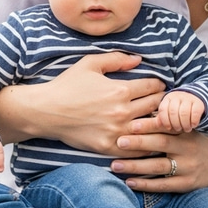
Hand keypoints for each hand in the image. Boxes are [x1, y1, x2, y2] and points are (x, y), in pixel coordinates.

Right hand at [0, 51, 165, 156]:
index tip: (159, 86)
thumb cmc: (67, 85)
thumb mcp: (90, 64)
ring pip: (150, 128)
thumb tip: (139, 59)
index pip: (153, 87)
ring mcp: (116, 131)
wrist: (45, 112)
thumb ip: (117, 59)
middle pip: (155, 107)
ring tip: (158, 119)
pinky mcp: (108, 147)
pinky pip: (136, 148)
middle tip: (162, 102)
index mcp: (120, 90)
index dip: (159, 85)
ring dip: (157, 122)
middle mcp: (121, 112)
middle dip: (161, 102)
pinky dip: (145, 143)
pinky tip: (146, 138)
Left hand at [111, 123, 207, 199]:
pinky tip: (129, 182)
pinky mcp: (186, 184)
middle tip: (118, 141)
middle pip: (161, 144)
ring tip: (115, 165)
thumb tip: (138, 111)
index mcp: (185, 132)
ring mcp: (187, 168)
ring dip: (135, 166)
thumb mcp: (187, 130)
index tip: (131, 123)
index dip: (149, 124)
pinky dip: (145, 184)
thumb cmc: (195, 143)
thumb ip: (167, 124)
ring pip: (158, 167)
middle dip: (138, 143)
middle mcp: (187, 149)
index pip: (165, 126)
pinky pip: (163, 185)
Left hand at [156, 91, 203, 131]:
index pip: (163, 109)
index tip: (168, 128)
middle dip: (175, 123)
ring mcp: (189, 98)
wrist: (195, 100)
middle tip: (179, 129)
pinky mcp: (199, 102)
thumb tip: (157, 124)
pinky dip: (194, 121)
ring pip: (184, 113)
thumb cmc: (179, 110)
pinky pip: (195, 113)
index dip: (165, 120)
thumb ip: (162, 118)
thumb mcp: (169, 112)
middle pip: (173, 111)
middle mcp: (178, 96)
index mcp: (168, 98)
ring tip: (186, 129)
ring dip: (185, 124)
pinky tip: (193, 125)